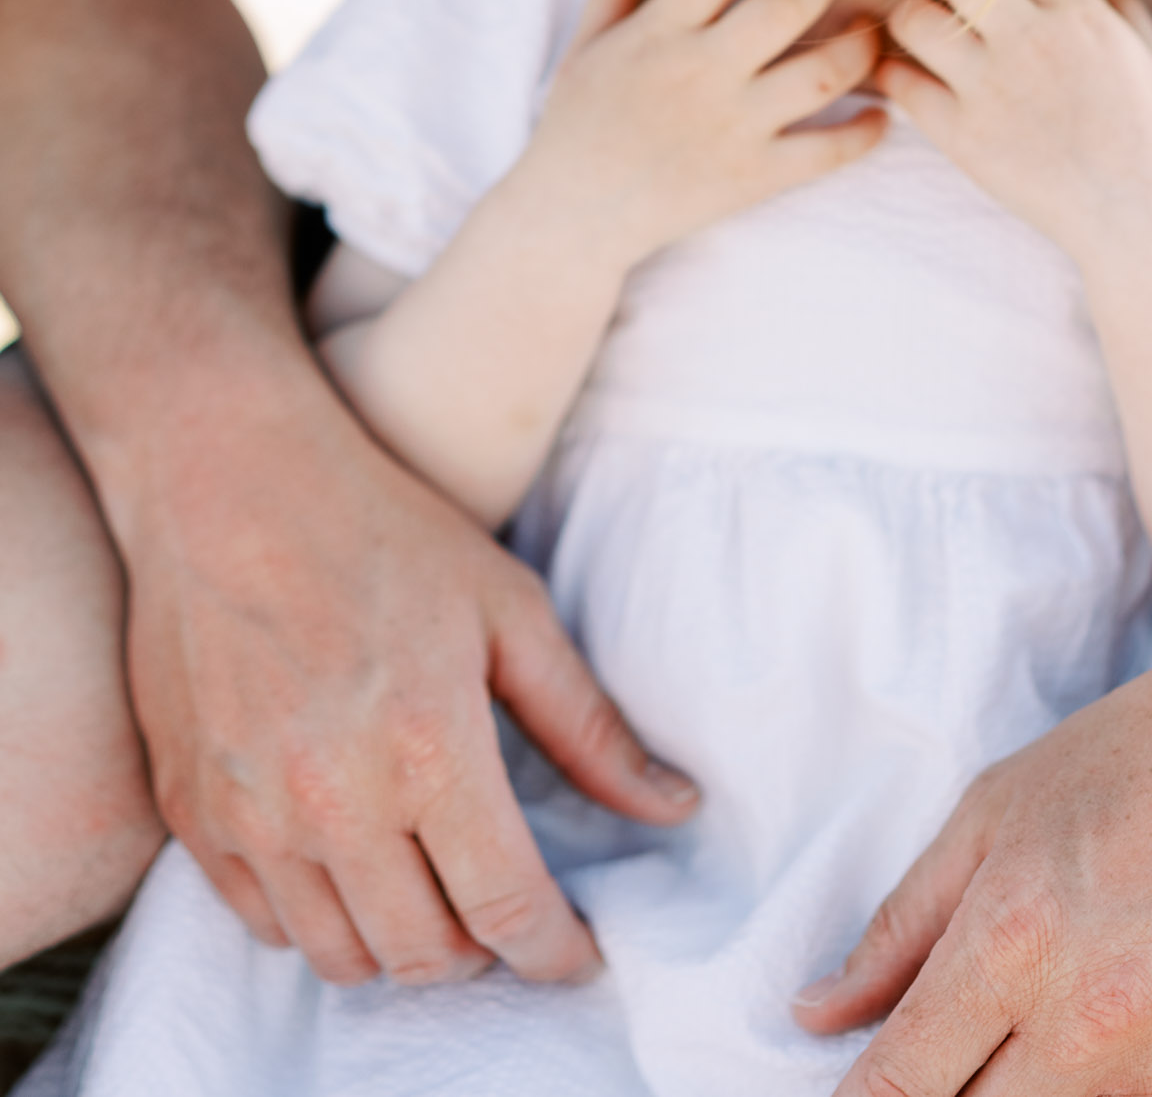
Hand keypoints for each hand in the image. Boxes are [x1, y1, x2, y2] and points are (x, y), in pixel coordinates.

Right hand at [127, 357, 698, 986]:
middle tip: (504, 903)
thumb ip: (588, 724)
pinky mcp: (191, 809)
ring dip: (400, 944)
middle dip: (484, 950)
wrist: (227, 478)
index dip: (558, 950)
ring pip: (342, 957)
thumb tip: (675, 806)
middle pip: (427, 956)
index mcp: (429, 747)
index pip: (508, 912)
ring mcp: (251, 813)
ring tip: (430, 885)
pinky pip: (265, 923)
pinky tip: (351, 859)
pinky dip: (319, 917)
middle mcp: (334, 800)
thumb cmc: (381, 529)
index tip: (580, 949)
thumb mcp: (509, 608)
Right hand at [517, 0, 883, 267]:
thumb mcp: (584, 47)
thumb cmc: (578, 124)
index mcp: (660, 32)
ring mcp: (734, 127)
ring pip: (824, 75)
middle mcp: (702, 72)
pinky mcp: (755, 177)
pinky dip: (865, 133)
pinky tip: (879, 115)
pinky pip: (828, 151)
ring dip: (860, 48)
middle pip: (787, 6)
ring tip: (867, 34)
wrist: (574, 215)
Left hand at [795, 615, 1151, 1095]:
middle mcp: (1090, 1025)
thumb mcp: (993, 809)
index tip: (840, 1093)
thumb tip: (817, 1013)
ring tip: (1018, 1044)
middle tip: (936, 1061)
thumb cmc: (1134, 755)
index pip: (898, 1085)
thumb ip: (902, 924)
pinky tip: (1099, 1053)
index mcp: (1011, 942)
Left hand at [879, 0, 1151, 266]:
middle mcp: (1033, 40)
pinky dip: (895, 77)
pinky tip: (908, 81)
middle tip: (949, 2)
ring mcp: (993, 88)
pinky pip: (901, 84)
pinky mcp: (964, 137)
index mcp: (1081, 15)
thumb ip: (1124, 11)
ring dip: (912, 21)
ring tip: (923, 40)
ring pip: (915, 18)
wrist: (1142, 220)